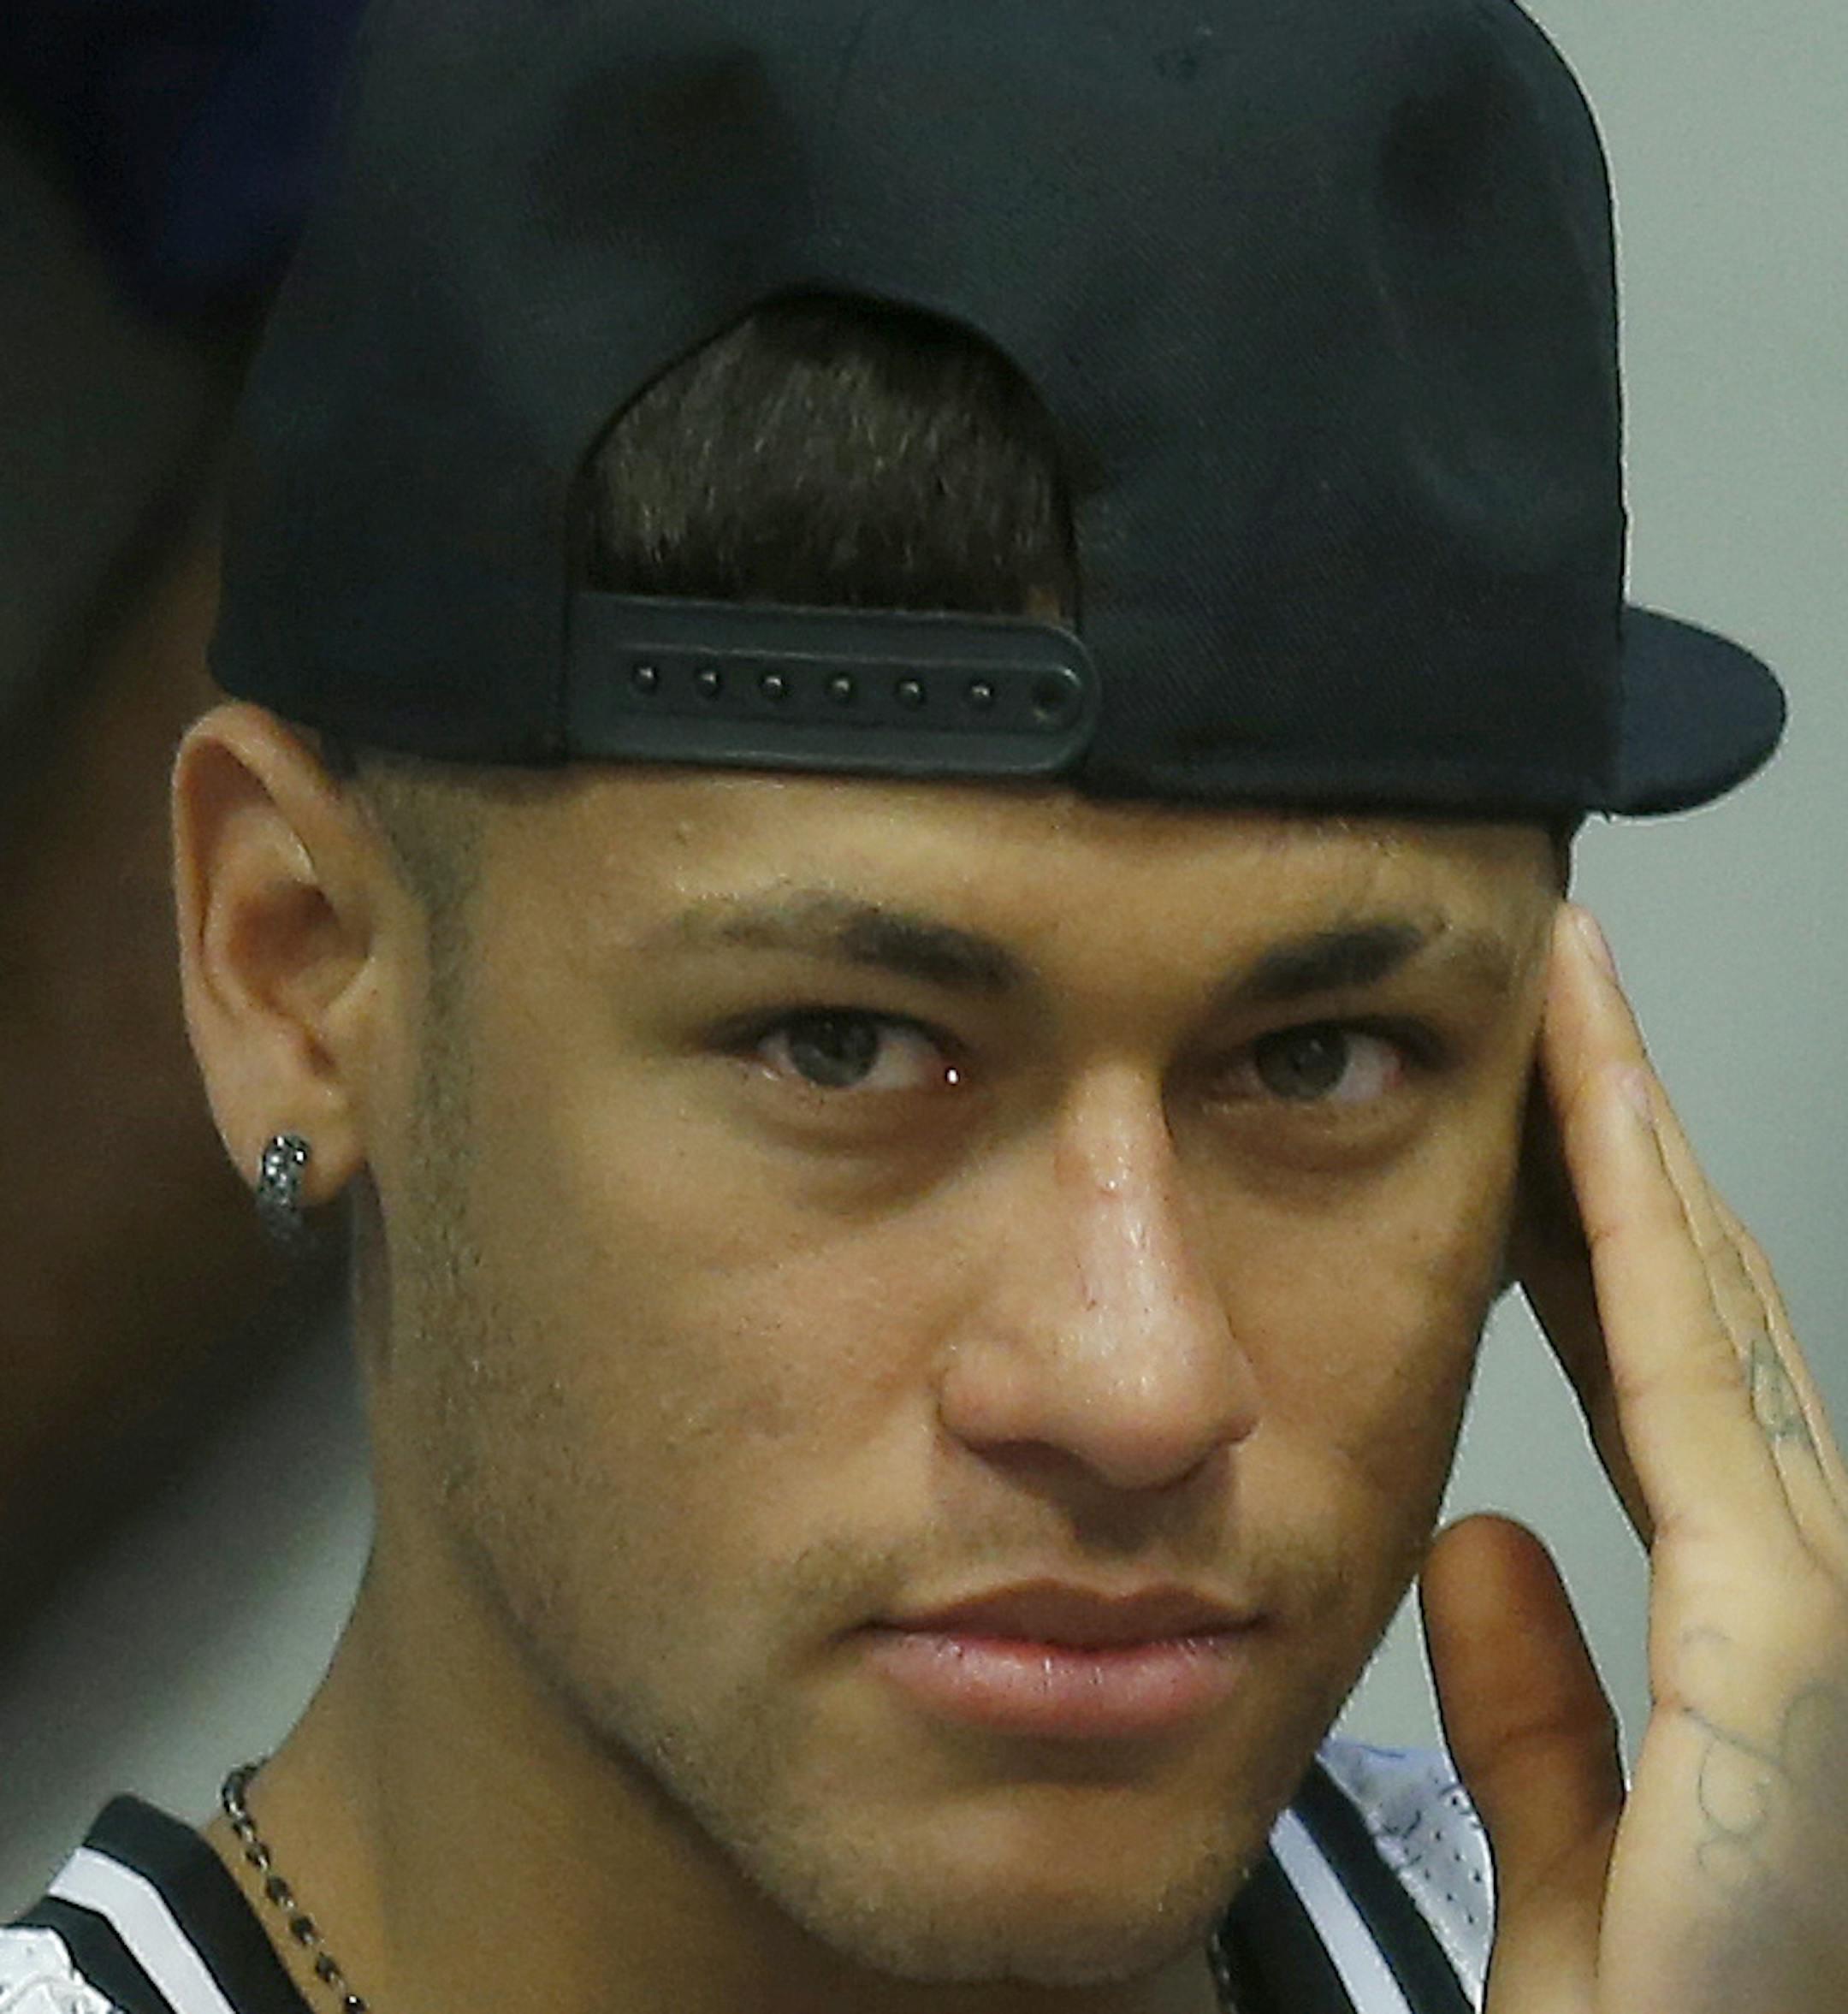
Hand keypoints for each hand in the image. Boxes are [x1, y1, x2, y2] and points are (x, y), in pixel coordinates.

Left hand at [1419, 904, 1847, 2012]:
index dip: (1605, 1225)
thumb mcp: (1575, 1856)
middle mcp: (1803, 1593)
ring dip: (1640, 1147)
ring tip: (1578, 1003)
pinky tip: (1598, 1124)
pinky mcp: (1782, 1654)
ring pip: (1711, 1319)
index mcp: (1747, 1633)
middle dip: (1629, 1143)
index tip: (1532, 1106)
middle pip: (1704, 1317)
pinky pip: (1690, 1395)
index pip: (1667, 1376)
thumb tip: (1476, 1545)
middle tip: (1564, 995)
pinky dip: (1649, 1249)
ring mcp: (1811, 1613)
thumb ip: (1536, 1709)